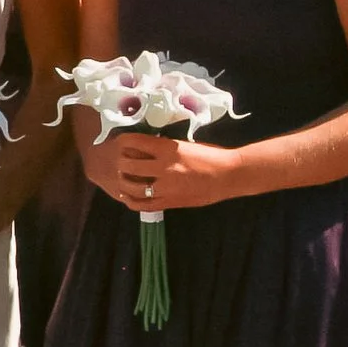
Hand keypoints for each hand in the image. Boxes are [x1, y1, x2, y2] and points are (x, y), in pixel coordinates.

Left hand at [100, 135, 246, 212]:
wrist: (229, 175)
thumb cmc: (210, 156)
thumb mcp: (184, 145)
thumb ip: (164, 148)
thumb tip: (144, 148)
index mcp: (168, 149)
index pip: (135, 142)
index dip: (123, 141)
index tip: (120, 141)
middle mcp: (164, 167)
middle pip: (129, 165)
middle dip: (121, 162)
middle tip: (119, 160)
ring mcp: (166, 187)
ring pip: (133, 187)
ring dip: (123, 181)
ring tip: (121, 178)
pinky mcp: (170, 202)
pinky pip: (143, 205)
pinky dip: (131, 201)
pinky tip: (126, 196)